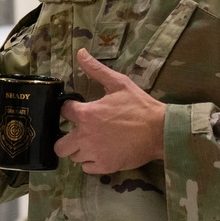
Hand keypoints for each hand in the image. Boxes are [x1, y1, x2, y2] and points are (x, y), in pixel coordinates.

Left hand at [54, 48, 165, 173]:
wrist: (160, 131)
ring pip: (73, 157)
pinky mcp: (104, 167)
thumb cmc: (140, 106)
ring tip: (93, 143)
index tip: (76, 110)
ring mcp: (94, 153)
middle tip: (78, 133)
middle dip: (65, 138)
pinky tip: (101, 153)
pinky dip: (91, 162)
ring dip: (80, 150)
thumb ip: (96, 69)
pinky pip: (87, 168)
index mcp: (86, 114)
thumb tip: (80, 52)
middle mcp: (85, 136)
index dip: (69, 110)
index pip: (63, 112)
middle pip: (59, 144)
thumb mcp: (119, 83)